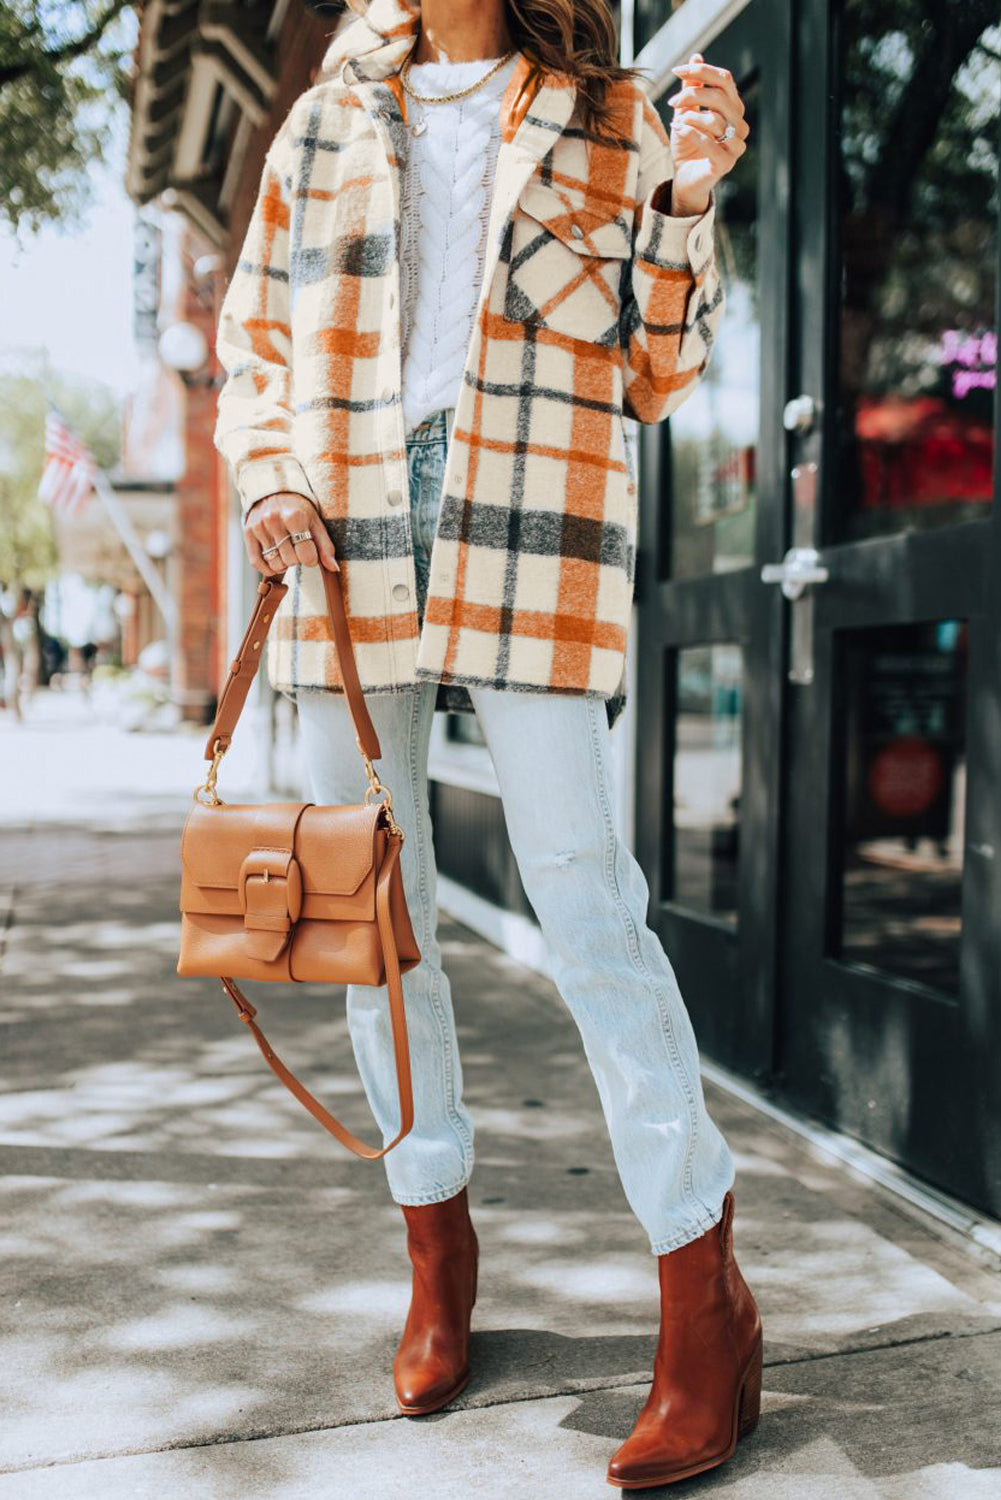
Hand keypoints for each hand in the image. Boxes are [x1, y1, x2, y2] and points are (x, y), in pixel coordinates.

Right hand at [242, 491, 338, 575]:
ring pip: (274, 564)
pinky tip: (275, 560)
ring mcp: (259, 526)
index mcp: (294, 517)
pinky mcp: (248, 532)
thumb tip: (334, 569)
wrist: (275, 492)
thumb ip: (325, 546)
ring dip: (283, 564)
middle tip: (297, 549)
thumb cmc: (300, 511)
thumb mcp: (316, 523)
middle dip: (297, 560)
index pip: (306, 555)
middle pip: (290, 562)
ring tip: (286, 551)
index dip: (311, 559)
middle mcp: (274, 520)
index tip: (311, 553)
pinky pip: (256, 562)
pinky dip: (267, 568)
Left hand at [667, 53, 748, 215]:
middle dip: (692, 95)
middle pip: (720, 97)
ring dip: (690, 117)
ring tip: (676, 122)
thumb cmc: (688, 145)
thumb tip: (696, 56)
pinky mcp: (725, 165)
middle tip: (672, 102)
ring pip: (715, 120)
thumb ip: (692, 87)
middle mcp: (740, 126)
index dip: (702, 71)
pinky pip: (709, 143)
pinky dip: (691, 134)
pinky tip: (679, 131)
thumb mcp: (687, 112)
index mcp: (735, 109)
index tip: (676, 70)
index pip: (725, 80)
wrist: (685, 179)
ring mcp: (736, 147)